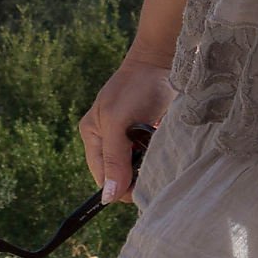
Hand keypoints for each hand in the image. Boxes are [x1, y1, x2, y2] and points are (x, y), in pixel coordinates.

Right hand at [79, 55, 172, 204]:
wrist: (162, 60)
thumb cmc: (137, 87)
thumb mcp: (119, 123)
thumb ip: (114, 159)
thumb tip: (108, 197)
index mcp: (93, 135)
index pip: (103, 178)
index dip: (121, 188)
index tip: (144, 187)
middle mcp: (107, 138)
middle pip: (120, 174)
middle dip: (136, 175)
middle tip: (154, 166)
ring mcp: (126, 135)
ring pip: (136, 166)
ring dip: (149, 165)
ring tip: (159, 153)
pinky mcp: (146, 131)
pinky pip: (149, 154)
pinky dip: (158, 154)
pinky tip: (165, 146)